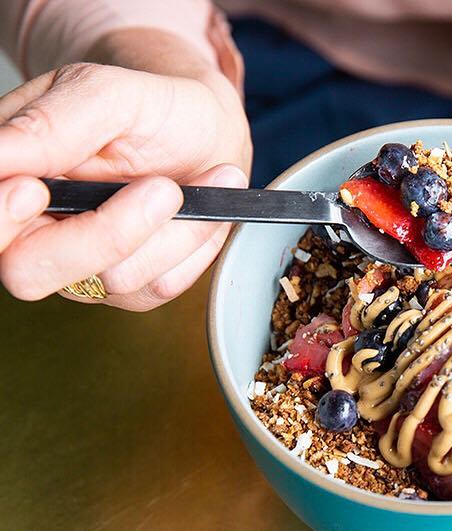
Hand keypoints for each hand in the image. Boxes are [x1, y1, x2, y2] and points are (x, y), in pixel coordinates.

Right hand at [0, 53, 250, 310]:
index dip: (0, 217)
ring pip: (113, 278)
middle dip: (104, 235)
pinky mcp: (135, 286)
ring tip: (187, 183)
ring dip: (169, 229)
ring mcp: (86, 266)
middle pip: (29, 273)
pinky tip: (198, 207)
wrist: (203, 127)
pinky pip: (160, 284)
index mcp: (9, 181)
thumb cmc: (148, 108)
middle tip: (162, 188)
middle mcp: (37, 233)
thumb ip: (48, 124)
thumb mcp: (102, 94)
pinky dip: (192, 243)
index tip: (34, 189)